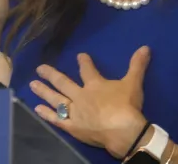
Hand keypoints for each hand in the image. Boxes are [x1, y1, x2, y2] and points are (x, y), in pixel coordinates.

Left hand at [30, 46, 151, 158]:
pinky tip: (37, 108)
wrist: (122, 130)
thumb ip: (137, 65)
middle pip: (63, 83)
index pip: (87, 70)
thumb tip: (146, 47)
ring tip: (32, 84)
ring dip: (43, 91)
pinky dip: (47, 114)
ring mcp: (74, 112)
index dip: (83, 62)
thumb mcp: (133, 82)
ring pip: (56, 99)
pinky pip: (57, 119)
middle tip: (39, 68)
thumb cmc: (126, 106)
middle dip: (51, 74)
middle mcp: (80, 96)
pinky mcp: (72, 127)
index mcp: (94, 85)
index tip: (79, 55)